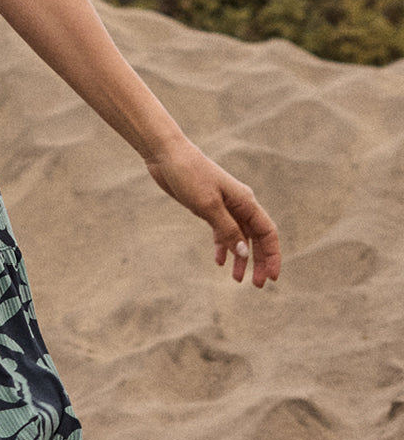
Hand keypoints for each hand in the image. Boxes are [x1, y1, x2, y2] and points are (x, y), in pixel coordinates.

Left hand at [145, 141, 281, 286]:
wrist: (166, 155)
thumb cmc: (189, 175)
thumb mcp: (208, 206)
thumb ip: (227, 229)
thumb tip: (244, 253)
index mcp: (245, 202)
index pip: (267, 233)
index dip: (273, 255)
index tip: (272, 277)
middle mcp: (239, 204)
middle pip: (256, 238)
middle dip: (259, 261)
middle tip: (257, 285)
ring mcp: (224, 206)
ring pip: (238, 236)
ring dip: (240, 257)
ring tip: (237, 279)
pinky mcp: (208, 206)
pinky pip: (222, 230)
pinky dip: (222, 246)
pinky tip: (219, 261)